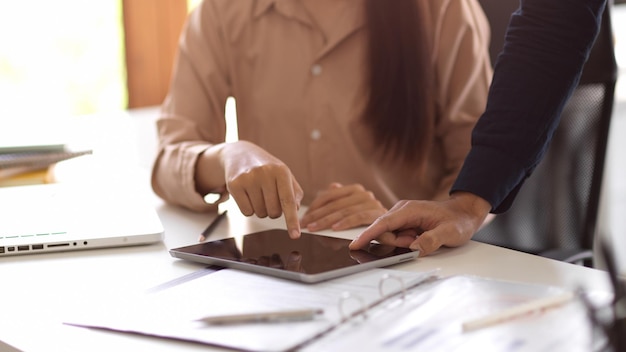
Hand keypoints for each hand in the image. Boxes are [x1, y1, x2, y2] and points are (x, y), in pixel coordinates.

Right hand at [222, 141, 303, 238]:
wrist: (241, 154)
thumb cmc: (267, 168)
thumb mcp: (285, 175)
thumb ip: (295, 192)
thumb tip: (296, 209)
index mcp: (281, 171)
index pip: (288, 201)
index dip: (292, 220)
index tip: (295, 236)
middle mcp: (265, 173)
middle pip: (274, 211)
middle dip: (274, 211)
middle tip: (269, 197)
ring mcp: (248, 178)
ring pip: (260, 213)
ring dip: (261, 209)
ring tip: (258, 193)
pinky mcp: (234, 184)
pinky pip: (246, 212)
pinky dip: (249, 209)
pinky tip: (248, 195)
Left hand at [300, 183, 386, 231]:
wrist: (395, 229)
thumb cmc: (366, 221)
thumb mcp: (349, 210)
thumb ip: (339, 200)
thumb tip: (332, 187)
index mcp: (354, 190)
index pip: (329, 195)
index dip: (315, 206)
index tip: (304, 217)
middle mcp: (363, 193)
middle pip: (335, 204)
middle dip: (317, 215)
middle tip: (305, 224)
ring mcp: (371, 202)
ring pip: (344, 210)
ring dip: (327, 220)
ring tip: (315, 228)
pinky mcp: (378, 213)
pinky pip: (358, 217)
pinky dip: (345, 222)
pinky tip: (334, 228)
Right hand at [349, 192, 491, 255]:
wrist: (464, 213)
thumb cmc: (458, 221)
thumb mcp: (450, 233)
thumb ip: (432, 240)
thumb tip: (414, 248)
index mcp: (409, 210)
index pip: (382, 224)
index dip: (367, 235)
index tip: (354, 245)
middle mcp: (401, 211)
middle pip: (384, 232)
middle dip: (397, 243)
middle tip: (417, 242)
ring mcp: (401, 216)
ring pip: (389, 236)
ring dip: (402, 243)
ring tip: (420, 239)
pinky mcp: (403, 222)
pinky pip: (395, 236)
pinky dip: (404, 242)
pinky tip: (417, 239)